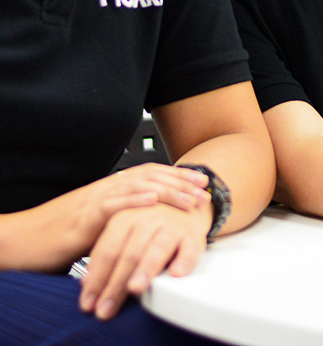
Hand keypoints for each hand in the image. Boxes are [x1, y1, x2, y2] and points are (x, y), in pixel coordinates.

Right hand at [60, 163, 211, 256]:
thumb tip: (150, 223)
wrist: (26, 239)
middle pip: (151, 176)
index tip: (201, 182)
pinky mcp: (85, 214)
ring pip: (138, 186)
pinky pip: (112, 203)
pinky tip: (152, 199)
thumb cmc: (61, 234)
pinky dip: (134, 199)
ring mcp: (97, 198)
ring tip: (189, 196)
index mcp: (113, 188)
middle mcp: (108, 187)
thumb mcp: (102, 224)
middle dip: (181, 181)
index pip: (152, 175)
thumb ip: (124, 218)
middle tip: (204, 188)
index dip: (178, 177)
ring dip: (167, 190)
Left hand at [79, 201, 211, 319]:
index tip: (88, 304)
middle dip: (115, 284)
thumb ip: (105, 255)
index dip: (96, 279)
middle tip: (105, 309)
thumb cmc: (149, 225)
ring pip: (158, 249)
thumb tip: (86, 284)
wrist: (184, 204)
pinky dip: (184, 261)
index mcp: (126, 218)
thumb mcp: (123, 233)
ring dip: (146, 269)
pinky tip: (176, 273)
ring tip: (135, 288)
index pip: (107, 251)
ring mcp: (171, 226)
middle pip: (129, 253)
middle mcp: (148, 219)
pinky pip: (189, 249)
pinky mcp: (192, 236)